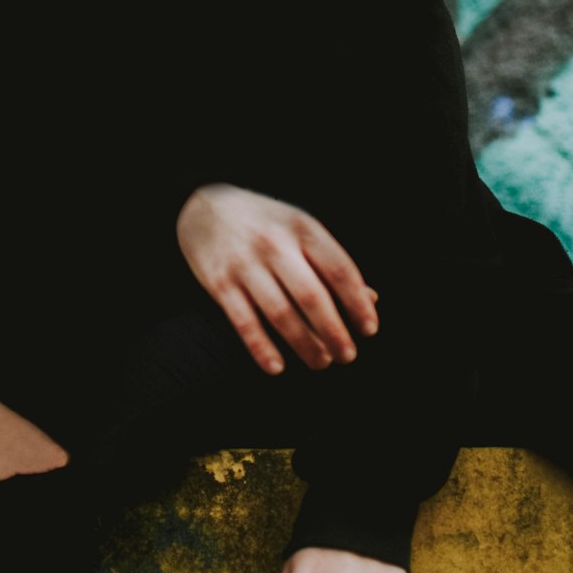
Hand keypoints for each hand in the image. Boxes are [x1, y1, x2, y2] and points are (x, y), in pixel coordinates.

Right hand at [176, 183, 378, 373]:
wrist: (202, 206)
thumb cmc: (263, 223)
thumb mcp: (300, 229)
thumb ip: (331, 263)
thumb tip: (370, 299)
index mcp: (302, 228)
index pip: (339, 269)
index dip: (357, 303)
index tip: (368, 329)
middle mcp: (275, 244)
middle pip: (312, 296)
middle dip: (334, 332)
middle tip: (347, 355)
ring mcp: (245, 264)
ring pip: (281, 314)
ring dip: (305, 344)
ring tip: (321, 362)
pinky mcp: (220, 283)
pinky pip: (244, 322)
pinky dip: (261, 348)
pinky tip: (277, 366)